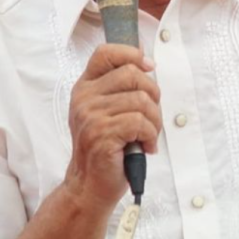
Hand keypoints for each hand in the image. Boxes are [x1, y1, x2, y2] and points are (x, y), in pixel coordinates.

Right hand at [64, 44, 161, 211]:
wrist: (89, 185)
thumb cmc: (106, 148)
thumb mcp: (106, 111)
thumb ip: (120, 88)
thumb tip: (148, 65)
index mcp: (85, 87)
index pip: (105, 53)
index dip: (131, 54)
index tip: (149, 67)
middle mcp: (84, 98)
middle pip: (132, 74)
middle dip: (153, 96)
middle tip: (151, 118)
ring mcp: (90, 116)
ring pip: (141, 100)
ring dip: (154, 121)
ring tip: (148, 136)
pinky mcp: (101, 134)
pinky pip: (140, 122)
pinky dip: (151, 136)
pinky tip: (146, 147)